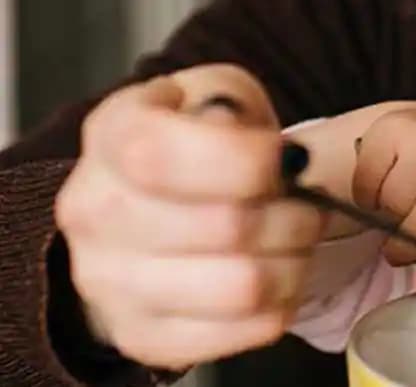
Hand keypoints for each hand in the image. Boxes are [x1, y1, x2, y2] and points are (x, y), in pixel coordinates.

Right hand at [54, 64, 324, 369]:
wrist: (156, 208)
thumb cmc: (202, 145)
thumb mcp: (220, 98)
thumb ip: (231, 104)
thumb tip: (234, 132)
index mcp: (111, 134)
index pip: (162, 154)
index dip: (246, 160)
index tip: (282, 158)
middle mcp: (93, 210)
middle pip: (225, 226)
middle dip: (293, 213)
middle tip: (305, 204)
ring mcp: (108, 281)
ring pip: (241, 286)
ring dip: (294, 261)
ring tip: (295, 240)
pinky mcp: (141, 335)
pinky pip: (244, 331)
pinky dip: (282, 303)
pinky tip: (277, 275)